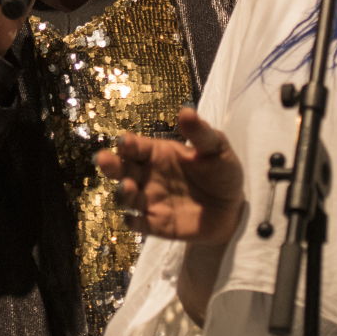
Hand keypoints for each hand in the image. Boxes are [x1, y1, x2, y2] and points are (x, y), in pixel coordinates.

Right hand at [95, 109, 243, 244]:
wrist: (233, 209)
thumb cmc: (222, 172)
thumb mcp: (216, 148)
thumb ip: (200, 133)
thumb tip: (186, 110)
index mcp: (158, 154)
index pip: (136, 146)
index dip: (128, 143)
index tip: (125, 142)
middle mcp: (148, 176)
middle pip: (121, 169)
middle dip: (110, 164)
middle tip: (103, 159)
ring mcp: (150, 201)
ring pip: (125, 196)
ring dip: (122, 192)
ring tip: (128, 187)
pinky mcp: (156, 224)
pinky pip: (138, 224)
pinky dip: (133, 222)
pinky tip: (134, 220)